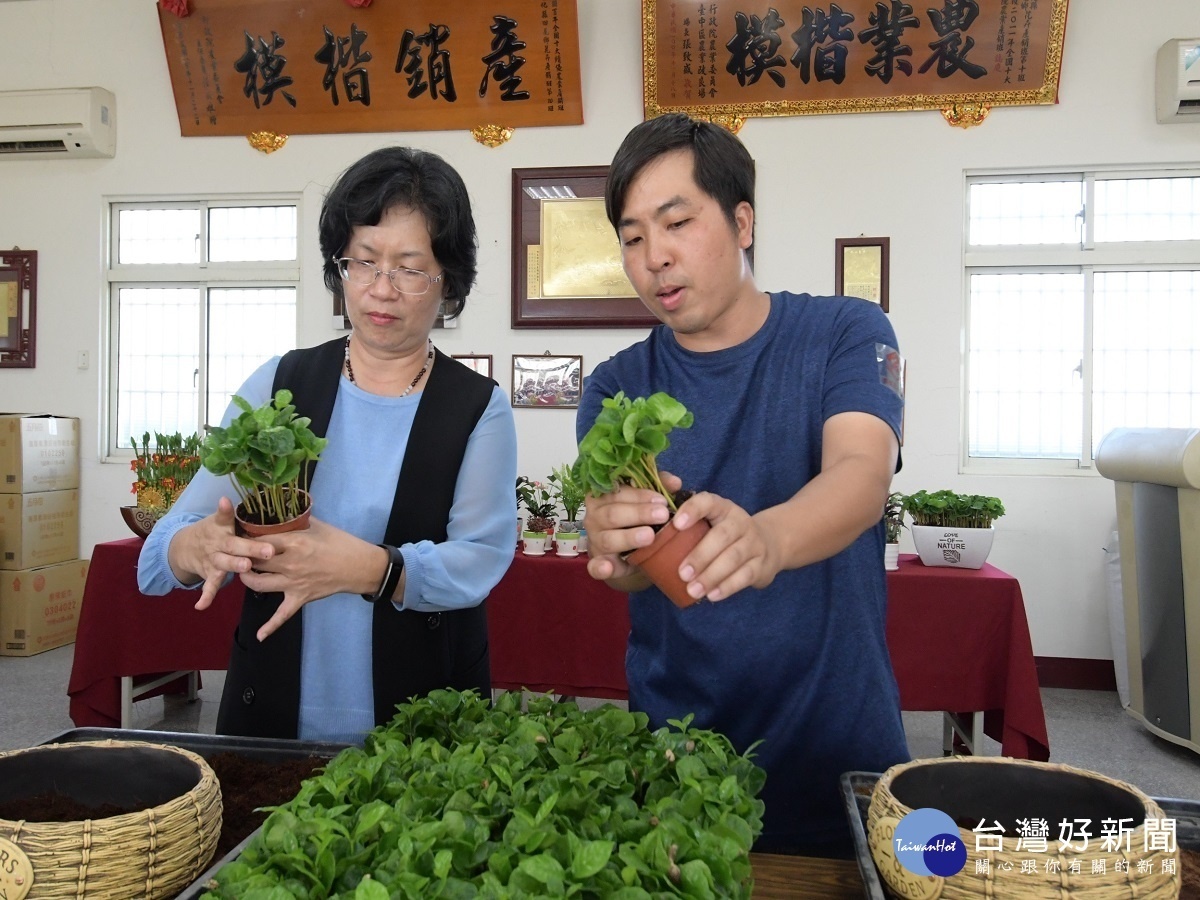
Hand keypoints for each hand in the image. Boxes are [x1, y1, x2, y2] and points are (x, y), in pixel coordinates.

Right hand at [168, 496, 275, 611]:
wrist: (185, 547)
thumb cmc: (217, 531)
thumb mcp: (224, 520)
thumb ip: (243, 516)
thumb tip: (270, 506)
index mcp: (222, 526)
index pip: (223, 516)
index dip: (225, 510)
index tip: (225, 502)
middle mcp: (217, 542)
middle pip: (233, 544)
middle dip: (250, 547)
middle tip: (267, 550)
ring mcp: (213, 558)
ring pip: (224, 562)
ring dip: (234, 565)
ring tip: (245, 566)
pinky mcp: (209, 573)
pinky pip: (209, 585)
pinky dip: (206, 595)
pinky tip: (202, 605)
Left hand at [237, 518, 377, 640]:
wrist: (358, 566)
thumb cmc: (340, 542)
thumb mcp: (317, 525)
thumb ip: (296, 519)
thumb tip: (280, 511)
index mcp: (293, 543)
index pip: (260, 540)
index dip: (246, 536)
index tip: (240, 533)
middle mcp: (289, 564)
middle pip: (254, 561)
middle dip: (242, 556)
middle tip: (236, 552)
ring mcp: (293, 583)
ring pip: (258, 584)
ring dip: (246, 578)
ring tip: (242, 572)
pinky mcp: (300, 598)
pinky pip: (282, 615)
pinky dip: (270, 627)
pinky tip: (259, 636)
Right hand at [582, 483, 670, 586]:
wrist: (626, 549)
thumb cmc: (636, 518)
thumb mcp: (646, 500)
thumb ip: (660, 487)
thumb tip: (675, 483)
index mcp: (603, 496)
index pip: (619, 492)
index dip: (641, 495)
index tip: (662, 500)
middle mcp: (594, 516)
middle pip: (613, 514)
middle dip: (639, 514)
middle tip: (662, 515)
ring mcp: (594, 540)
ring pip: (608, 539)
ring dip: (628, 537)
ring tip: (650, 536)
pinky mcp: (598, 563)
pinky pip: (594, 566)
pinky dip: (599, 567)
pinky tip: (608, 567)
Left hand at [670, 490, 782, 602]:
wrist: (771, 543)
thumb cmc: (726, 536)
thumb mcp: (712, 524)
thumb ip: (688, 530)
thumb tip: (648, 543)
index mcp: (723, 508)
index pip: (707, 502)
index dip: (692, 510)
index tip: (676, 525)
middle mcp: (740, 521)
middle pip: (721, 536)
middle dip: (700, 555)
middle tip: (682, 573)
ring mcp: (754, 542)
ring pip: (733, 558)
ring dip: (711, 575)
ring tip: (693, 590)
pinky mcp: (762, 564)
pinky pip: (745, 575)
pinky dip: (727, 587)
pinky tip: (712, 596)